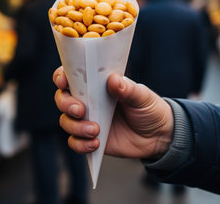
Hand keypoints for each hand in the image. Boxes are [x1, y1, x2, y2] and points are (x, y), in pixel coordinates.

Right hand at [53, 67, 173, 158]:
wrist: (158, 136)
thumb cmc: (149, 109)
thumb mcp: (143, 96)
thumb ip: (128, 89)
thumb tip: (113, 79)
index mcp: (97, 84)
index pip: (71, 76)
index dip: (61, 76)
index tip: (64, 82)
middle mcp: (88, 101)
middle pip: (62, 99)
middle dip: (66, 104)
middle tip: (81, 110)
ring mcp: (87, 120)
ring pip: (66, 122)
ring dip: (75, 127)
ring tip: (95, 130)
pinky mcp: (90, 139)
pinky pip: (74, 143)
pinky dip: (81, 144)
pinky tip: (96, 143)